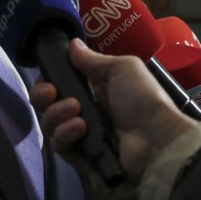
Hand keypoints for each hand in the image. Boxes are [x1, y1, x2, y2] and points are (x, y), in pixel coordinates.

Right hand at [30, 39, 195, 182]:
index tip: (48, 76)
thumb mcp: (122, 69)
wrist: (157, 138)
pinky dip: (64, 135)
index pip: (59, 82)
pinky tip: (80, 128)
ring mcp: (81, 133)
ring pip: (50, 124)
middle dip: (43, 96)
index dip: (48, 79)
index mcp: (93, 87)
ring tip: (76, 112)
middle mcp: (84, 109)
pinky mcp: (81, 155)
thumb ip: (93, 59)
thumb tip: (72, 44)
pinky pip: (60, 145)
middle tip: (52, 93)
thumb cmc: (143, 98)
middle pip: (48, 103)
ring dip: (57, 114)